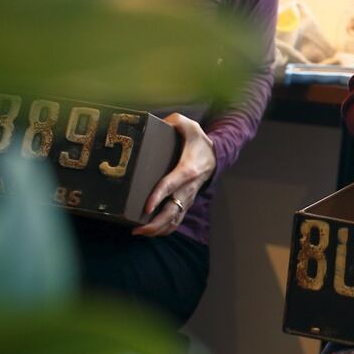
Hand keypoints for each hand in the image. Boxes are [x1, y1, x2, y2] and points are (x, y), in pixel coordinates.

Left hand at [134, 113, 214, 237]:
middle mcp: (188, 187)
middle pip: (173, 210)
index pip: (172, 184)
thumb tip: (159, 121)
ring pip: (175, 219)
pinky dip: (164, 229)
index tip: (146, 207)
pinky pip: (176, 220)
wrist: (216, 155)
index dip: (159, 196)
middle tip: (137, 229)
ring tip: (139, 232)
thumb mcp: (189, 125)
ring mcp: (188, 197)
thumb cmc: (198, 141)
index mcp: (187, 169)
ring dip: (158, 229)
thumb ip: (175, 121)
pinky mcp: (186, 203)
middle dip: (156, 223)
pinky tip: (150, 231)